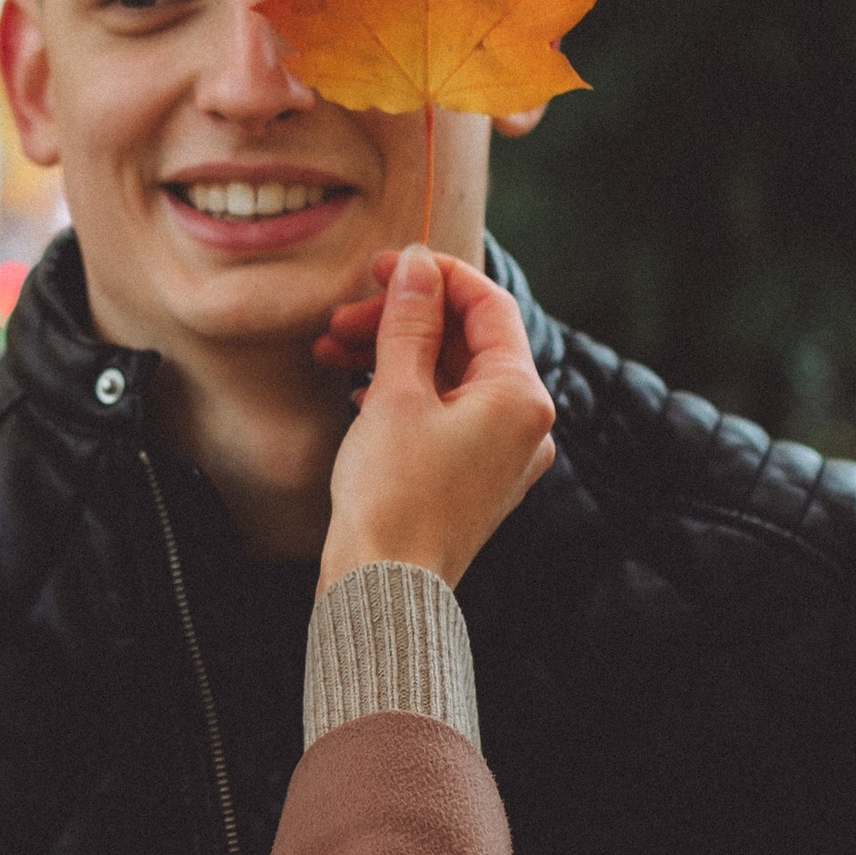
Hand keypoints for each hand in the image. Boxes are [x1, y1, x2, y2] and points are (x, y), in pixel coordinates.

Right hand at [317, 244, 556, 593]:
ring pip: (449, 378)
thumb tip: (418, 265)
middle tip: (344, 315)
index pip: (488, 306)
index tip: (385, 267)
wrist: (384, 588)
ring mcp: (502, 455)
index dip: (436, 276)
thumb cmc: (392, 495)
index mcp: (520, 397)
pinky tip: (355, 389)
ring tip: (331, 350)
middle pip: (466, 342)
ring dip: (392, 355)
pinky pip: (445, 414)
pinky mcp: (474, 478)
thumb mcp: (395, 394)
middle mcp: (524, 424)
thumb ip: (409, 322)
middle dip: (403, 320)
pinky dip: (403, 393)